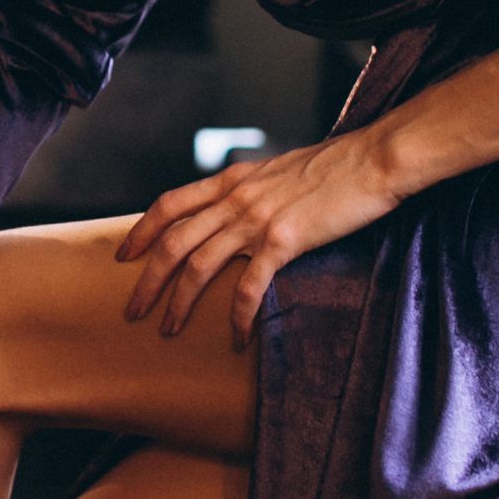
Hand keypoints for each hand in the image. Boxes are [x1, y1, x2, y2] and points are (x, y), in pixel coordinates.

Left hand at [116, 129, 402, 346]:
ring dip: (179, 304)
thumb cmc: (337, 166)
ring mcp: (257, 219)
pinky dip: (236, 317)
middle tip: (131, 311)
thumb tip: (239, 211)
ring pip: (199, 266)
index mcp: (232, 179)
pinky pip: (248, 286)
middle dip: (147, 280)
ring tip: (169, 331)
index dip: (141, 231)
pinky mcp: (284, 241)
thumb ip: (253, 190)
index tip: (124, 255)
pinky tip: (235, 339)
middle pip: (173, 241)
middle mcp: (235, 198)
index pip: (170, 204)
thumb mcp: (279, 170)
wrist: (374, 159)